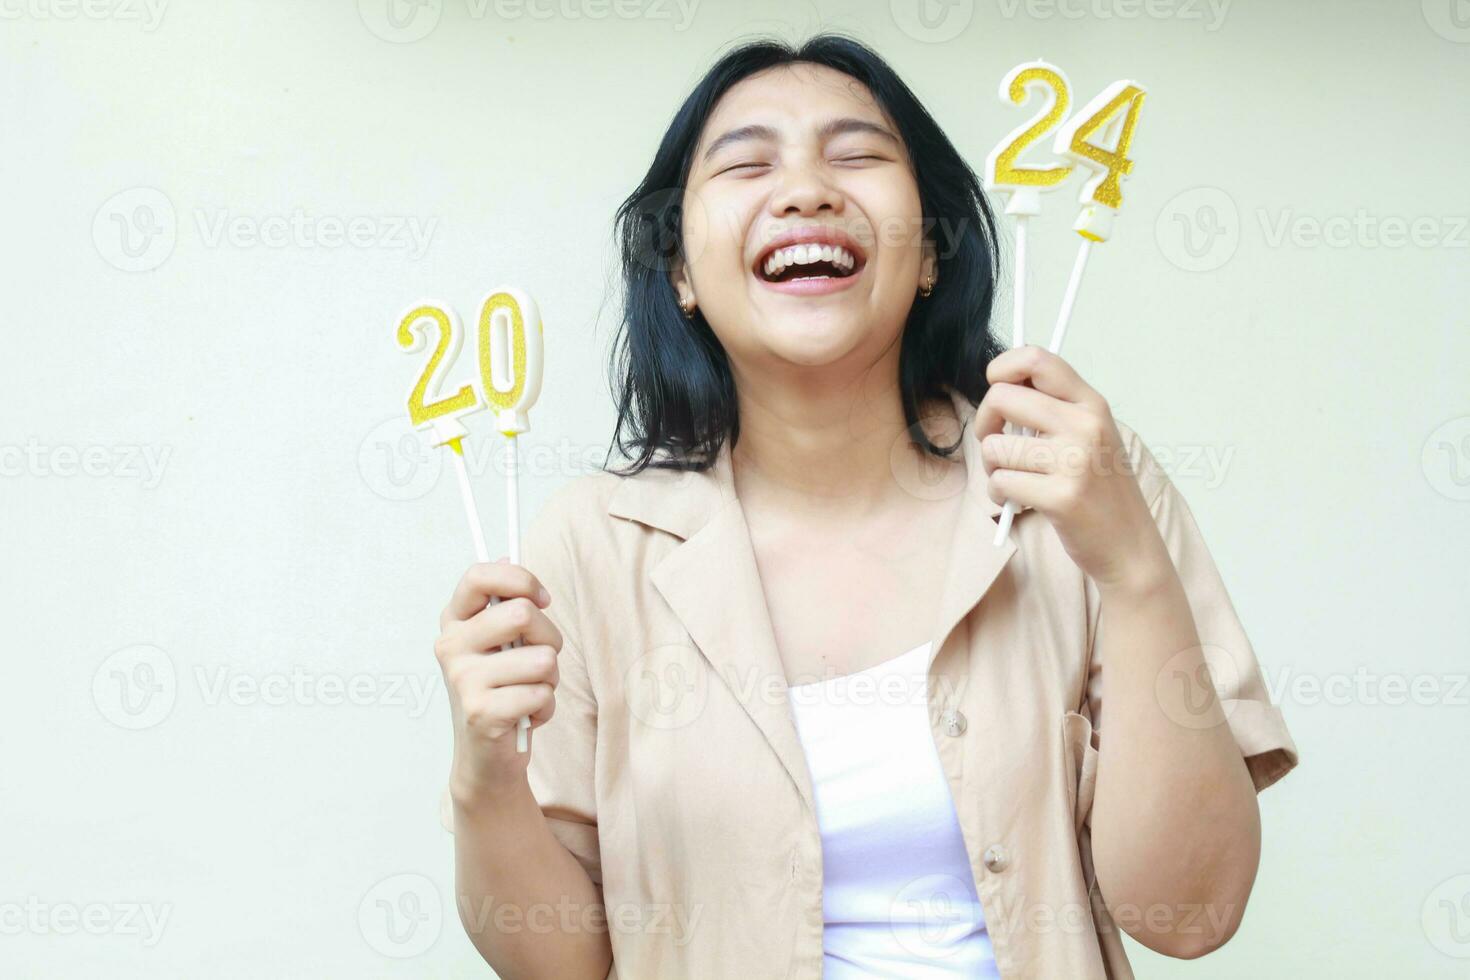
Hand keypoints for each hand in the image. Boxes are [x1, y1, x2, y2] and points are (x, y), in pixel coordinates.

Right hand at [436, 559, 562, 803]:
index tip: (541, 599)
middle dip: (550, 638)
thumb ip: (503, 602)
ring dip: (550, 680)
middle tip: (540, 661)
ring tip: (529, 693)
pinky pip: (542, 694)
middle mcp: (450, 646)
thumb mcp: (499, 643)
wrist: (486, 759)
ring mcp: (462, 680)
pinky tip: (525, 718)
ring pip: (543, 658)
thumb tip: (507, 553)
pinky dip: (546, 708)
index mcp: (454, 621)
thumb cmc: (501, 692)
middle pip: (522, 613)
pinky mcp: (481, 712)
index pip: (480, 576)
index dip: (520, 580)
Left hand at [973, 346, 1170, 593]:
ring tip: (1015, 481)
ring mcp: (1075, 461)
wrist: (1129, 545)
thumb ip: (1054, 408)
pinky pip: (1000, 482)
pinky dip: (999, 495)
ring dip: (993, 468)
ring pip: (994, 446)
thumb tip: (999, 386)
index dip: (1003, 367)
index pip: (1038, 359)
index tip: (994, 385)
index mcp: (1091, 404)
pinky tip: (1017, 502)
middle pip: (1001, 398)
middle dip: (985, 423)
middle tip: (998, 445)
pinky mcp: (1060, 497)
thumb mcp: (1089, 435)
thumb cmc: (1099, 489)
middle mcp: (1085, 426)